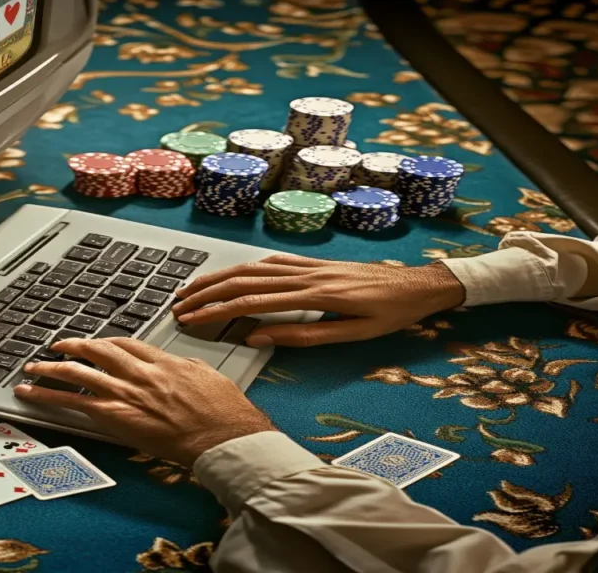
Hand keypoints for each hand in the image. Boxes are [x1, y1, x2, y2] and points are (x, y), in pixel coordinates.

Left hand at [13, 337, 274, 466]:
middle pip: (97, 351)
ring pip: (78, 372)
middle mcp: (140, 372)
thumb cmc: (224, 414)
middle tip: (57, 346)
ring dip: (51, 368)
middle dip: (74, 347)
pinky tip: (31, 394)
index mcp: (163, 361)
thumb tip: (183, 367)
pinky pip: (73, 402)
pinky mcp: (115, 415)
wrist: (223, 437)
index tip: (97, 343)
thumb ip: (190, 369)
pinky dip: (48, 396)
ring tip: (33, 366)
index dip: (106, 343)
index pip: (127, 344)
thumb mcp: (210, 377)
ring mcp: (125, 392)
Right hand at [172, 254, 464, 347]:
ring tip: (192, 289)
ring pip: (251, 268)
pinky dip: (242, 268)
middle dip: (206, 293)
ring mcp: (307, 265)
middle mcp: (305, 274)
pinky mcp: (312, 262)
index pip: (251, 302)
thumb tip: (259, 336)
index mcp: (313, 294)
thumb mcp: (351, 334)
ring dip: (218, 278)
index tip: (192, 320)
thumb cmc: (389, 314)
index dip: (217, 311)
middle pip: (242, 280)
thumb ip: (303, 335)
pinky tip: (229, 275)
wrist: (418, 285)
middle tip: (178, 306)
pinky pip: (269, 261)